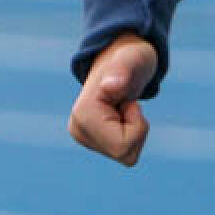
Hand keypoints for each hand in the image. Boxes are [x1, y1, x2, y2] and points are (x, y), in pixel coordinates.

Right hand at [68, 34, 158, 166]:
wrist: (121, 59)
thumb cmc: (130, 59)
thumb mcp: (133, 60)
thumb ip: (122, 71)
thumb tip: (110, 86)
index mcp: (82, 116)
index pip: (122, 147)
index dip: (137, 125)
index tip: (128, 102)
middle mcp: (77, 130)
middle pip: (125, 155)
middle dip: (136, 130)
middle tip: (127, 104)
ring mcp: (83, 136)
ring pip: (125, 156)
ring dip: (135, 132)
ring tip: (123, 107)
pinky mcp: (92, 140)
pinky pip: (124, 153)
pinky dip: (131, 135)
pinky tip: (121, 115)